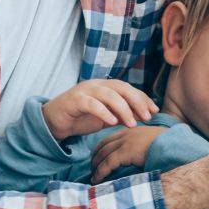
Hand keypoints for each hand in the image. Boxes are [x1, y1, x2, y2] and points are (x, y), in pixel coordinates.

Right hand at [42, 80, 156, 140]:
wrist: (54, 122)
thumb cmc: (81, 118)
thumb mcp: (105, 117)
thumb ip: (121, 115)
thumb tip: (142, 116)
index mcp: (105, 86)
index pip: (128, 88)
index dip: (143, 98)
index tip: (155, 110)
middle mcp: (97, 84)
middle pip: (121, 88)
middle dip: (137, 101)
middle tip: (147, 116)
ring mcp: (85, 90)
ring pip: (109, 94)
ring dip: (123, 108)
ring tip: (131, 123)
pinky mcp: (74, 100)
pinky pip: (91, 103)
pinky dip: (103, 112)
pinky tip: (113, 122)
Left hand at [91, 125, 166, 180]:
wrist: (176, 146)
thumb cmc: (169, 148)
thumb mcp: (153, 143)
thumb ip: (143, 147)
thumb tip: (138, 159)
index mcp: (133, 130)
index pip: (110, 139)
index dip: (101, 149)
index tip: (97, 159)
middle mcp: (127, 134)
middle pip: (103, 145)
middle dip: (95, 157)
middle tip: (92, 169)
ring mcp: (126, 142)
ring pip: (103, 154)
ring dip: (96, 166)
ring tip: (93, 177)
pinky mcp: (126, 152)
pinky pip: (108, 163)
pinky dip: (100, 172)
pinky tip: (97, 179)